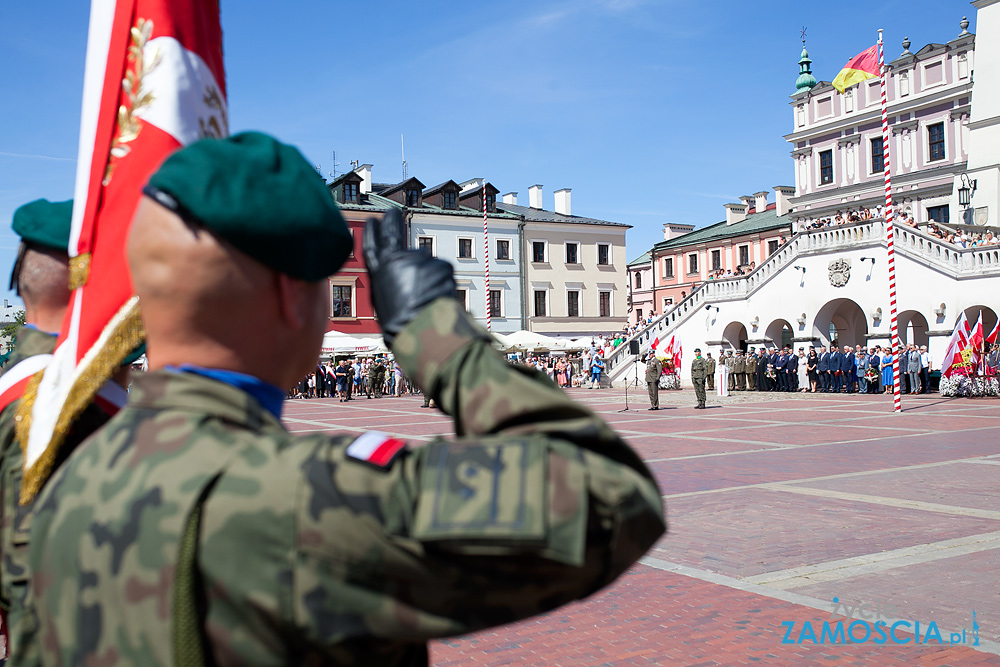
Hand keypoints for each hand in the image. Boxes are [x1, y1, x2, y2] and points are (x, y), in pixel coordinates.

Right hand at [364, 208, 457, 344]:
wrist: (420, 329)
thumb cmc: (400, 325)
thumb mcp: (384, 302)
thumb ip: (387, 281)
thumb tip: (393, 273)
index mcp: (379, 273)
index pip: (372, 246)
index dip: (372, 233)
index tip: (372, 221)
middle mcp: (396, 260)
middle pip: (394, 234)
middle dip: (391, 221)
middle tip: (392, 212)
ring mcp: (419, 259)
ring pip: (424, 261)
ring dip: (426, 273)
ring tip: (425, 296)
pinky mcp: (439, 264)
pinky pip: (441, 270)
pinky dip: (441, 281)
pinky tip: (437, 296)